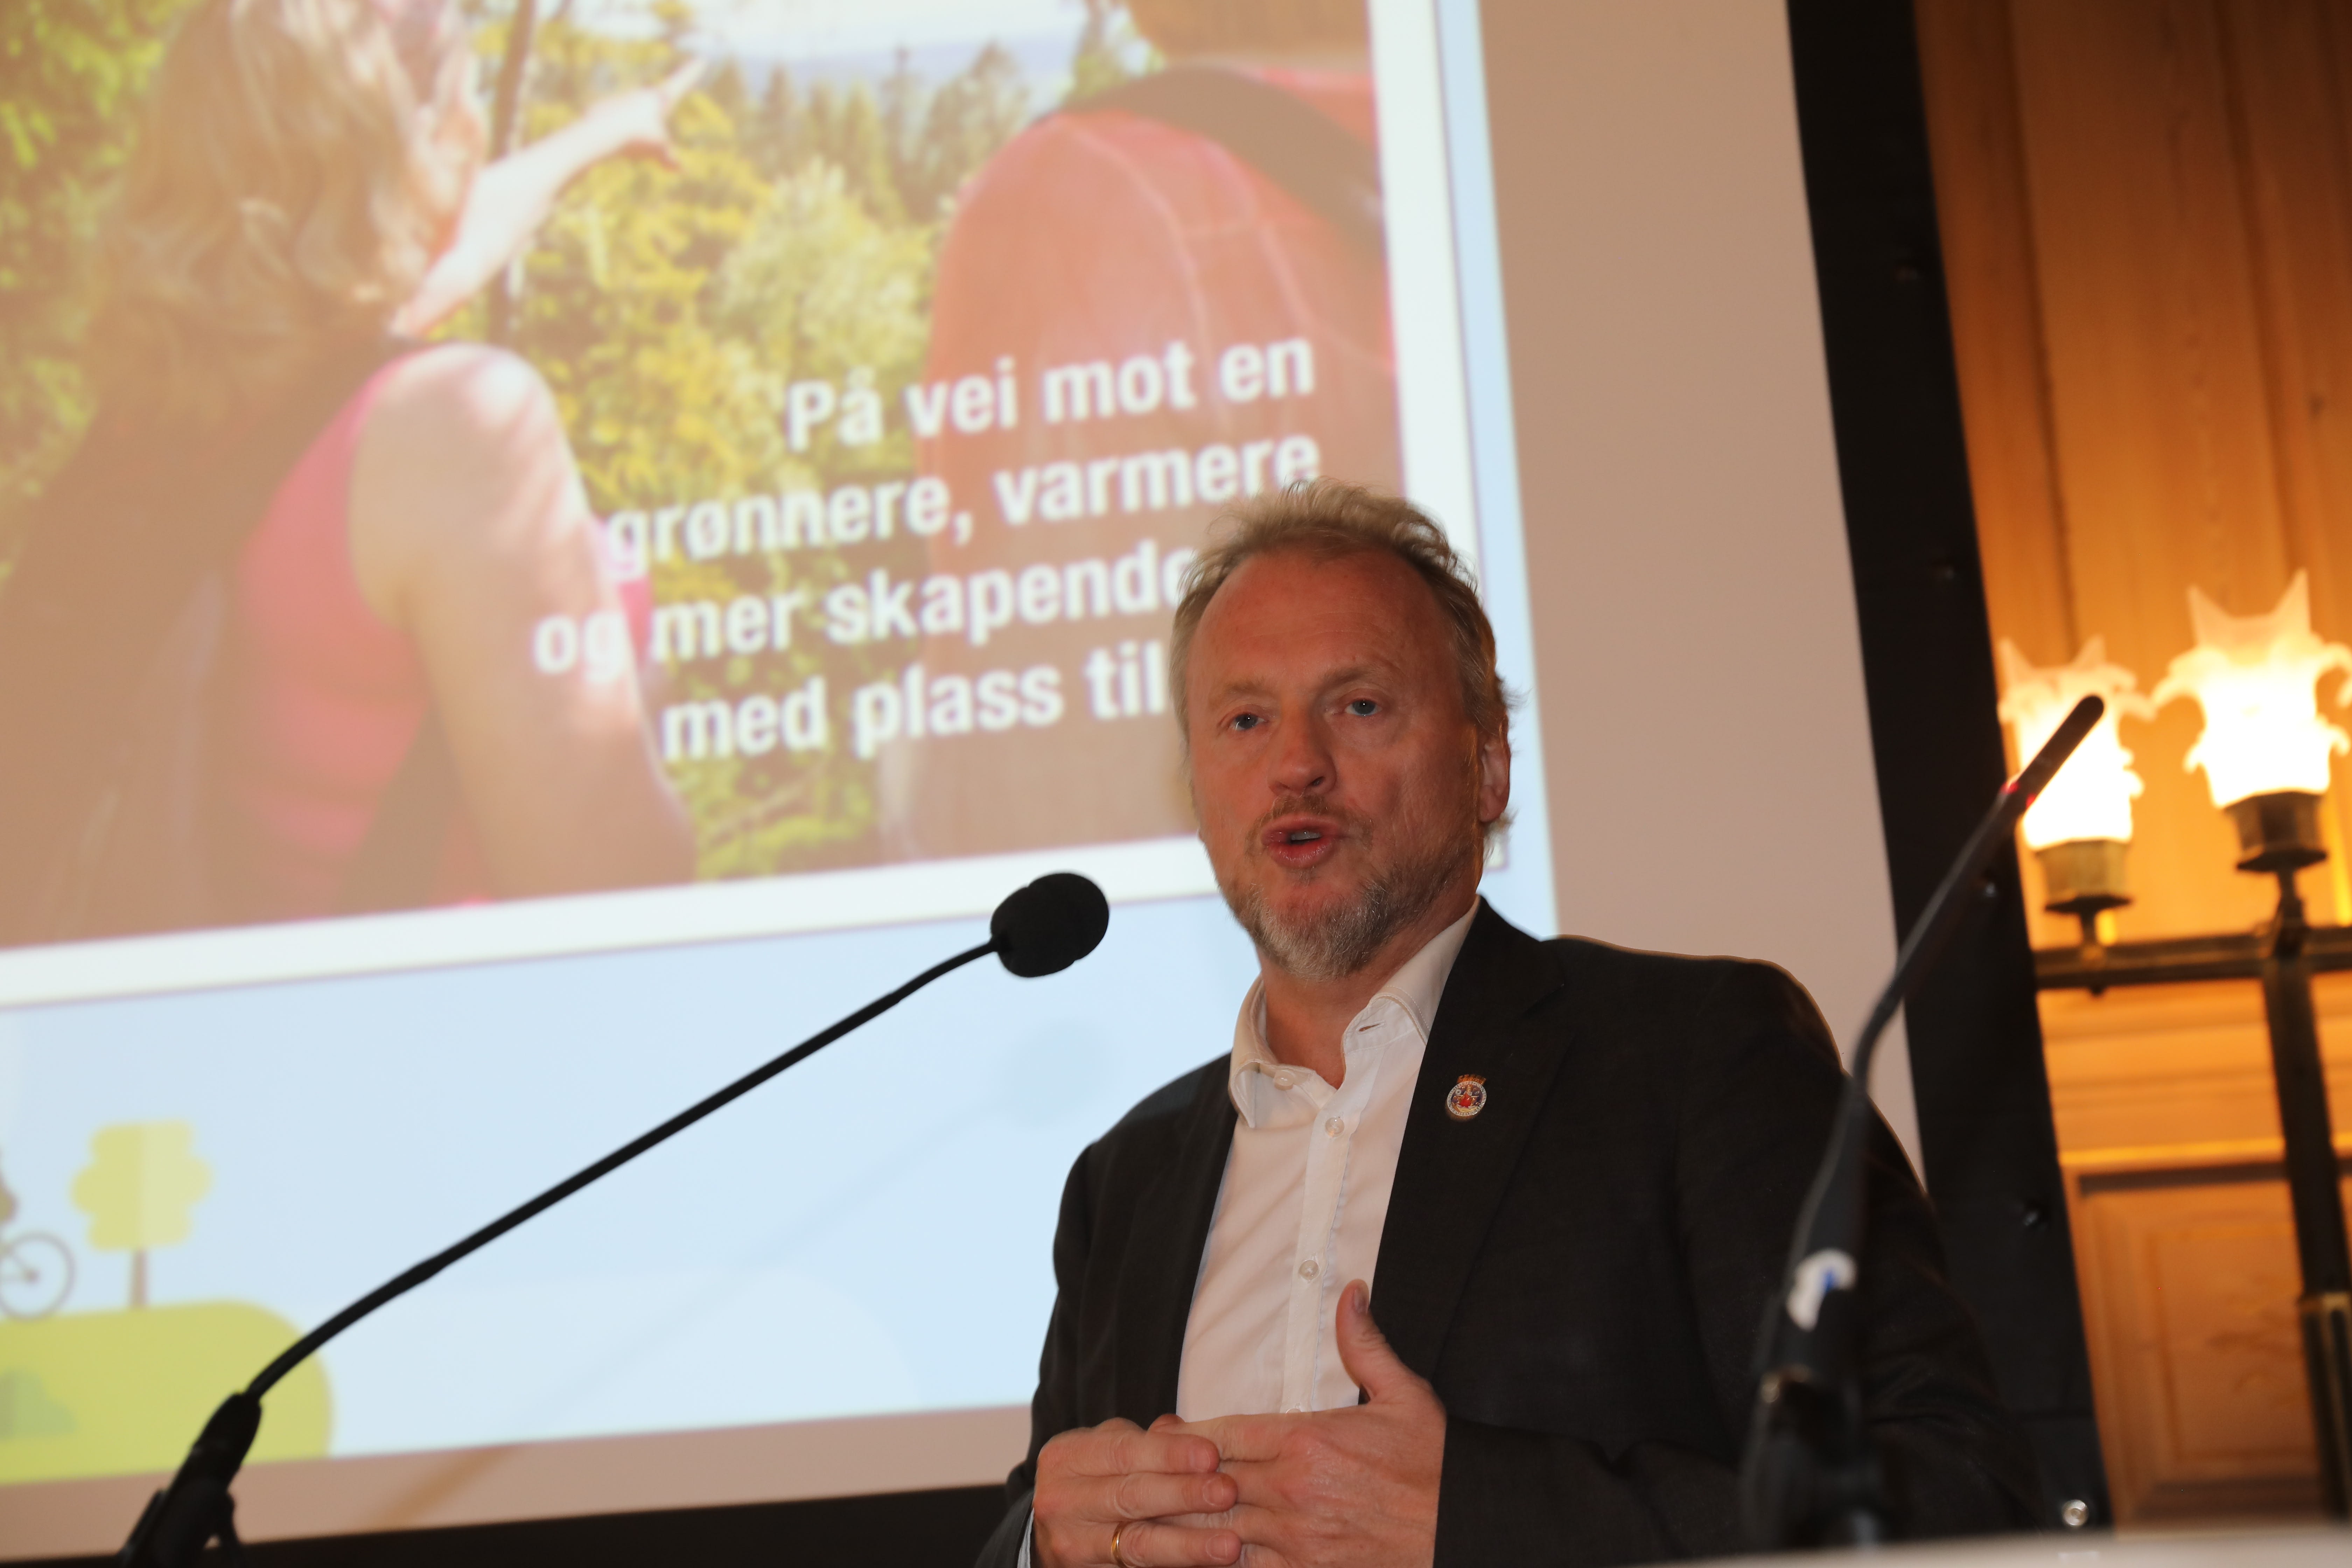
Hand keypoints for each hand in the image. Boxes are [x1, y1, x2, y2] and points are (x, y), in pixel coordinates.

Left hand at [579, 59, 704, 169]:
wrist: (600, 135)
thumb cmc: (636, 139)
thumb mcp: (659, 151)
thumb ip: (669, 158)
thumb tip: (678, 168)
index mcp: (660, 99)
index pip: (681, 82)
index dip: (691, 72)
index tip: (701, 60)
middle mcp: (642, 94)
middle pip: (655, 109)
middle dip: (655, 123)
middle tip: (651, 140)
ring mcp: (623, 99)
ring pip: (635, 118)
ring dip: (635, 133)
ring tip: (630, 146)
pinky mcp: (605, 107)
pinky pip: (616, 124)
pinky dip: (617, 134)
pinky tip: (613, 143)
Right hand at [1032, 1417, 1240, 1567]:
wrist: (1057, 1525)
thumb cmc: (1095, 1475)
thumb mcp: (1108, 1447)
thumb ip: (1145, 1440)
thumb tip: (1183, 1428)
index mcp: (1066, 1458)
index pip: (1122, 1451)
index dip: (1169, 1454)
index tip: (1212, 1454)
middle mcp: (1062, 1501)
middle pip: (1129, 1497)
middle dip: (1182, 1494)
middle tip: (1227, 1492)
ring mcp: (1072, 1543)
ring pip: (1137, 1544)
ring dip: (1187, 1544)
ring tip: (1228, 1544)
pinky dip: (1176, 1565)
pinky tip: (1207, 1564)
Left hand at [1175, 1282, 1443, 1567]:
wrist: (1464, 1530)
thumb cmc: (1435, 1465)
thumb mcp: (1405, 1396)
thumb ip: (1364, 1345)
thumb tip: (1351, 1292)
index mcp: (1306, 1439)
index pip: (1224, 1432)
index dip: (1185, 1434)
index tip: (1162, 1432)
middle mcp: (1291, 1488)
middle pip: (1210, 1479)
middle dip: (1177, 1478)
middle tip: (1147, 1475)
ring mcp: (1295, 1537)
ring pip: (1217, 1528)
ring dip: (1190, 1522)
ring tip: (1160, 1516)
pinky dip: (1222, 1561)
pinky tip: (1203, 1556)